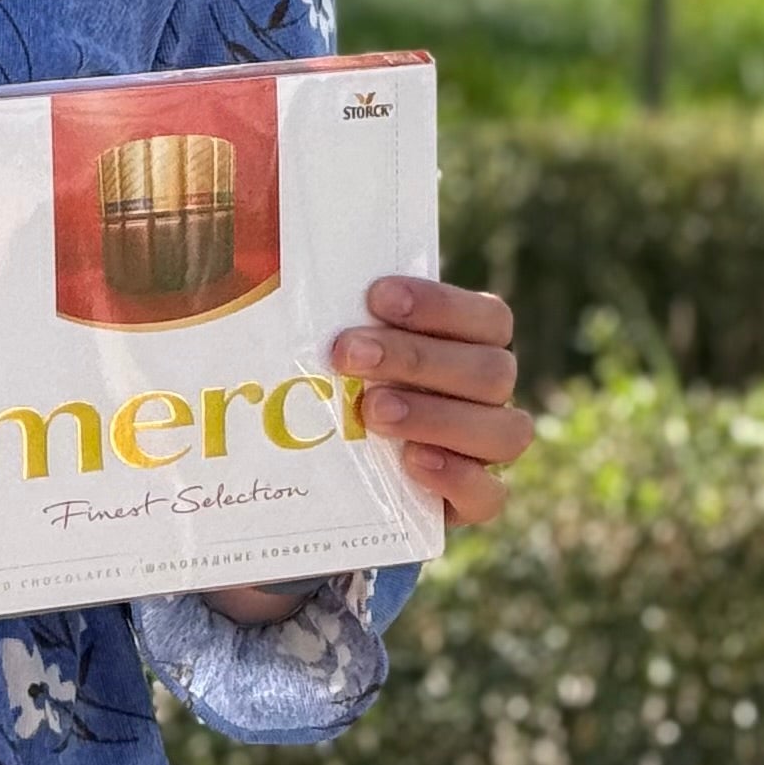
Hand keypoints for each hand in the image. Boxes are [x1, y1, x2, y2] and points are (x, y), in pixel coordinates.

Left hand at [330, 276, 531, 525]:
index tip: (377, 297)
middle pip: (490, 371)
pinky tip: (412, 461)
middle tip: (348, 355)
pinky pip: (489, 496)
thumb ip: (332, 311)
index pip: (488, 318)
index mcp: (472, 345)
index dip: (441, 305)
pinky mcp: (470, 503)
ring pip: (503, 432)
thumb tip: (260, 261)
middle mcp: (488, 396)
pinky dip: (456, 477)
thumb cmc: (338, 382)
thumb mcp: (336, 342)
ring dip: (436, 417)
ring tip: (372, 412)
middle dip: (417, 359)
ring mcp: (484, 451)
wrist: (331, 470)